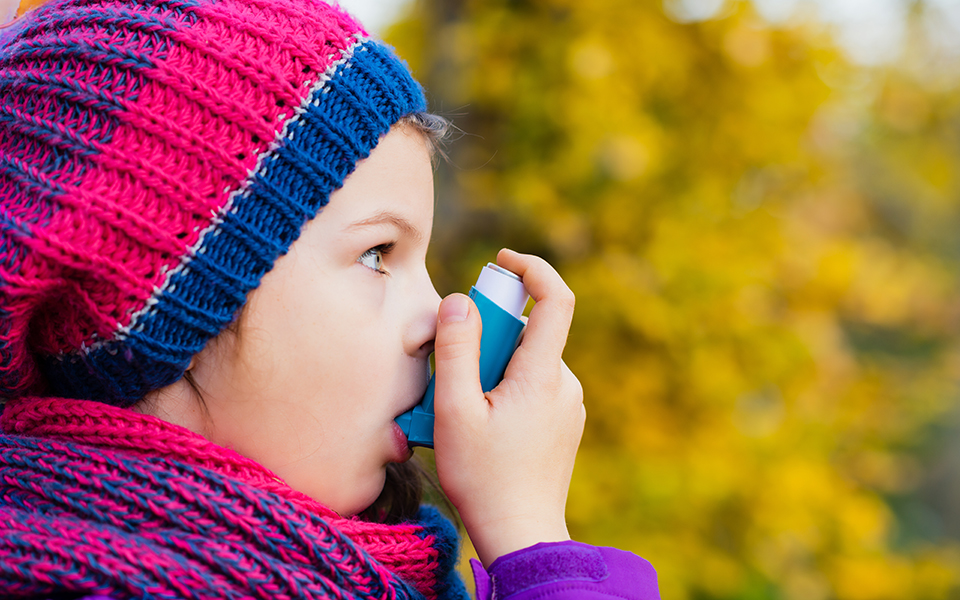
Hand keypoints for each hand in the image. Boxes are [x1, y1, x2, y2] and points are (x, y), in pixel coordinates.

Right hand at [432, 248, 584, 567]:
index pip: (555, 299)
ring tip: (461, 409)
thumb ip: (455, 350)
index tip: (501, 261)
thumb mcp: (454, 411)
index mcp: (543, 375)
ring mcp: (568, 405)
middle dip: (488, 335)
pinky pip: (532, 386)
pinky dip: (504, 387)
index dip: (532, 268)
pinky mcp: (563, 423)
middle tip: (452, 371)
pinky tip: (482, 423)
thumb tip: (459, 301)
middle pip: (528, 333)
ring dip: (492, 367)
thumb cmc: (484, 477)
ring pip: (527, 362)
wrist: (521, 535)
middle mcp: (565, 384)